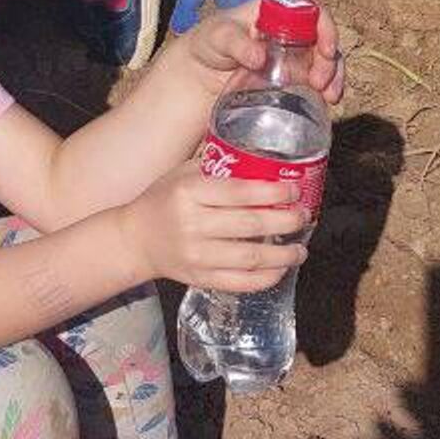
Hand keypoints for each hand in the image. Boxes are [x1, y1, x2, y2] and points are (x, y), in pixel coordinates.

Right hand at [119, 159, 308, 292]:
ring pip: (250, 257)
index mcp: (188, 193)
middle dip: (285, 221)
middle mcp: (192, 224)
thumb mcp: (181, 174)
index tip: (293, 191)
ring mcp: (197, 255)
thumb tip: (258, 156)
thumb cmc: (162, 200)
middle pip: (250, 225)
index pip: (239, 192)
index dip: (272, 193)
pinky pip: (240, 282)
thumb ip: (215, 167)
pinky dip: (265, 278)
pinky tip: (280, 269)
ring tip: (300, 248)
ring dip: (283, 254)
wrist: (135, 239)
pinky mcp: (200, 278)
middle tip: (303, 216)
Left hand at [175, 0, 346, 111]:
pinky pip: (317, 80)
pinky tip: (325, 103)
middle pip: (323, 39)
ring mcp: (294, 54)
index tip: (325, 50)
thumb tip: (260, 58)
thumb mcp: (217, 37)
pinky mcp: (292, 76)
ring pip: (326, 61)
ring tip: (328, 98)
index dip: (325, 27)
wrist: (199, 73)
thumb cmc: (208, 43)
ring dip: (333, 78)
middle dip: (329, 61)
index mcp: (275, 11)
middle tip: (319, 83)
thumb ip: (236, 43)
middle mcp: (291, 30)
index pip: (311, 10)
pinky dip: (325, 91)